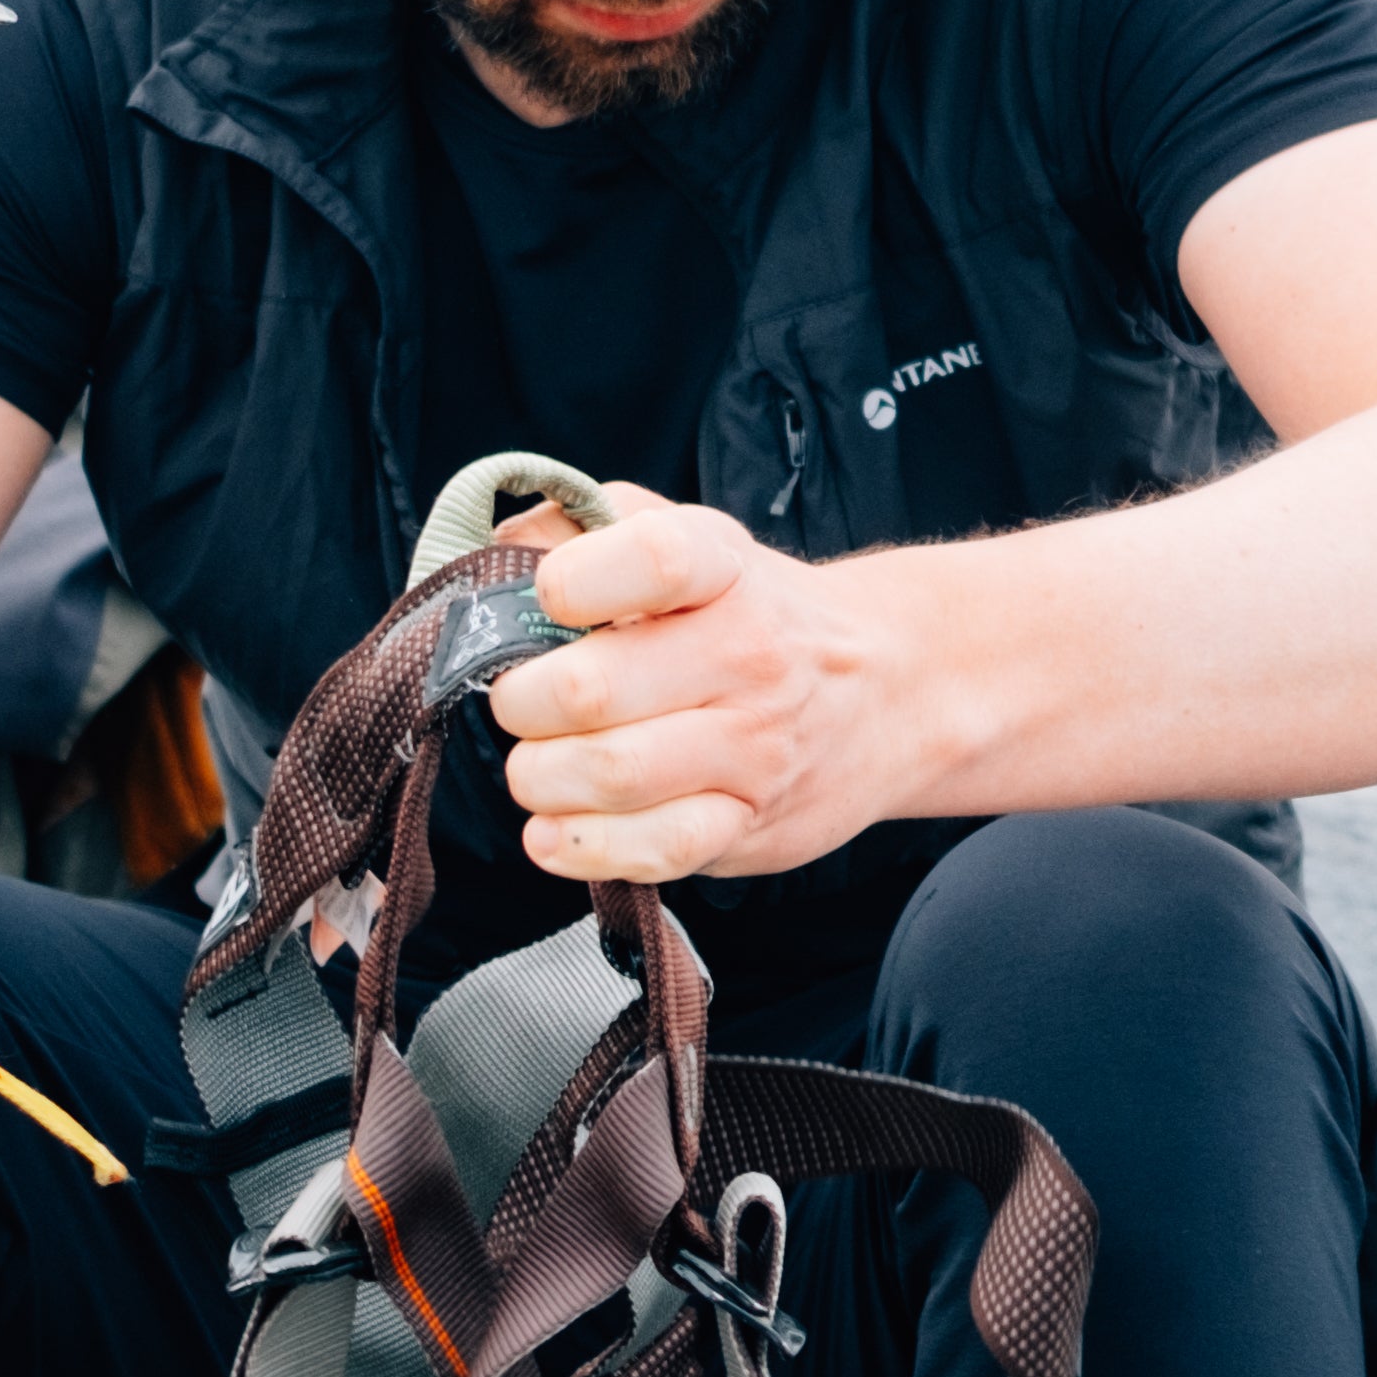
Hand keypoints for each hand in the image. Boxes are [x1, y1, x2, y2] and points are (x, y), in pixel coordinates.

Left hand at [479, 492, 937, 885]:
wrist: (887, 687)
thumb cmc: (753, 612)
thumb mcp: (689, 539)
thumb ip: (582, 527)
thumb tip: (489, 560)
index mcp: (725, 569)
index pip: (651, 560)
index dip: (573, 581)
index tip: (547, 597)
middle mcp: (749, 654)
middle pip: (594, 689)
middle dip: (522, 702)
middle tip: (520, 703)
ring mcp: (754, 746)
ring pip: (612, 774)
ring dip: (540, 776)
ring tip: (537, 764)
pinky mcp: (751, 823)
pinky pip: (654, 849)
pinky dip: (582, 846)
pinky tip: (554, 828)